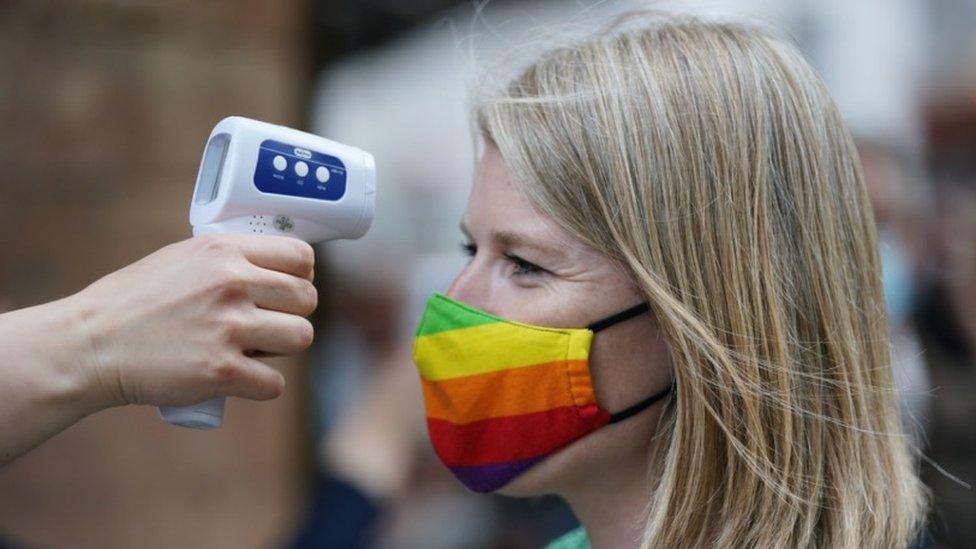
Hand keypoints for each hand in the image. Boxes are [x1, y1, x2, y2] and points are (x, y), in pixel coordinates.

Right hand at [70, 234, 316, 408]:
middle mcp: (231, 284)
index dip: (300, 278)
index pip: (301, 258)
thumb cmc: (135, 302)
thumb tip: (278, 270)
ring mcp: (228, 327)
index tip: (285, 291)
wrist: (91, 344)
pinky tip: (242, 379)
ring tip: (254, 349)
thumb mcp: (184, 258)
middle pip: (307, 300)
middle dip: (292, 314)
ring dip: (283, 349)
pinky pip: (276, 383)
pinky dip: (262, 386)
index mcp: (224, 251)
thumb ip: (230, 260)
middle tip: (266, 325)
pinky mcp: (221, 370)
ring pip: (302, 337)